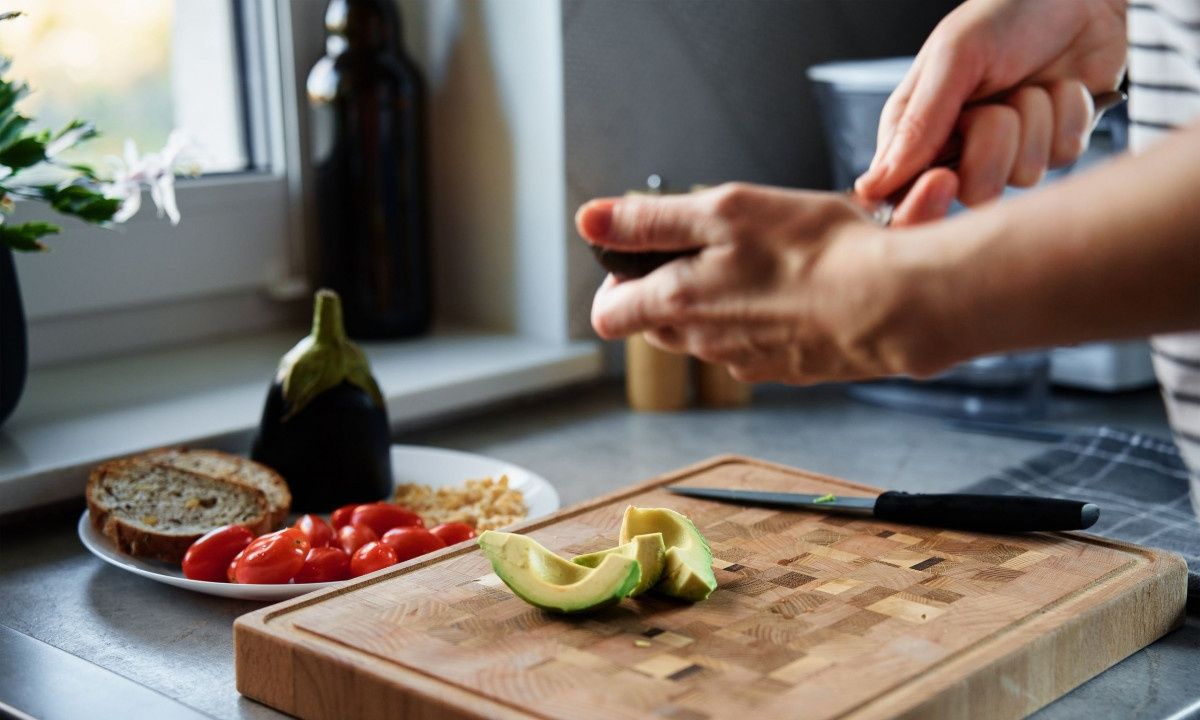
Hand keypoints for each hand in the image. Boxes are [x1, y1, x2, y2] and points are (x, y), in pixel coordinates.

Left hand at [577, 183, 954, 383]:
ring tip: (765, 261)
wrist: (894, 305)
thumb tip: (587, 221)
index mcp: (675, 306)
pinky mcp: (786, 368)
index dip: (616, 283)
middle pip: (658, 323)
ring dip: (723, 299)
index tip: (642, 255)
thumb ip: (648, 220)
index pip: (608, 316)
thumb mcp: (723, 211)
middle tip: (714, 246)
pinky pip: (755, 342)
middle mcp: (704, 345)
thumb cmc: (814, 252)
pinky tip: (798, 289)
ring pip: (709, 332)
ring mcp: (746, 363)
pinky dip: (765, 316)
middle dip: (671, 286)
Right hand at [856, 0, 1125, 210]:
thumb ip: (917, 124)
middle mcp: (958, 149)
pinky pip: (1062, 158)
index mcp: (915, 132)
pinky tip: (1059, 88)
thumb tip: (873, 187)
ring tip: (1029, 86)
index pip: (902, 197)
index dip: (920, 203)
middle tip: (995, 110)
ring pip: (1020, 178)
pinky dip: (1066, 116)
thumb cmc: (1007, 13)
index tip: (944, 177)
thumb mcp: (953, 57)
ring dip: (1034, 121)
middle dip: (991, 146)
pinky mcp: (1053, 148)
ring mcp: (1008, 152)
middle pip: (970, 193)